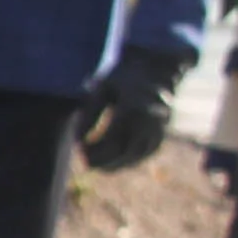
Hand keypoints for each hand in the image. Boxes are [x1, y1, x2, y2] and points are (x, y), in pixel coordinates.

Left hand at [80, 46, 186, 175]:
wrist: (153, 72)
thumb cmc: (121, 80)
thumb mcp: (101, 88)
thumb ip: (89, 113)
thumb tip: (77, 142)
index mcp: (135, 103)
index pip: (112, 133)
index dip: (95, 145)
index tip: (78, 148)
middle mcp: (150, 118)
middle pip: (125, 148)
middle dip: (102, 159)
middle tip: (83, 162)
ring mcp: (158, 128)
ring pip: (135, 155)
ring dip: (113, 164)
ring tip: (93, 165)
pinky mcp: (160, 136)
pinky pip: (142, 155)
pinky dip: (125, 162)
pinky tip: (108, 164)